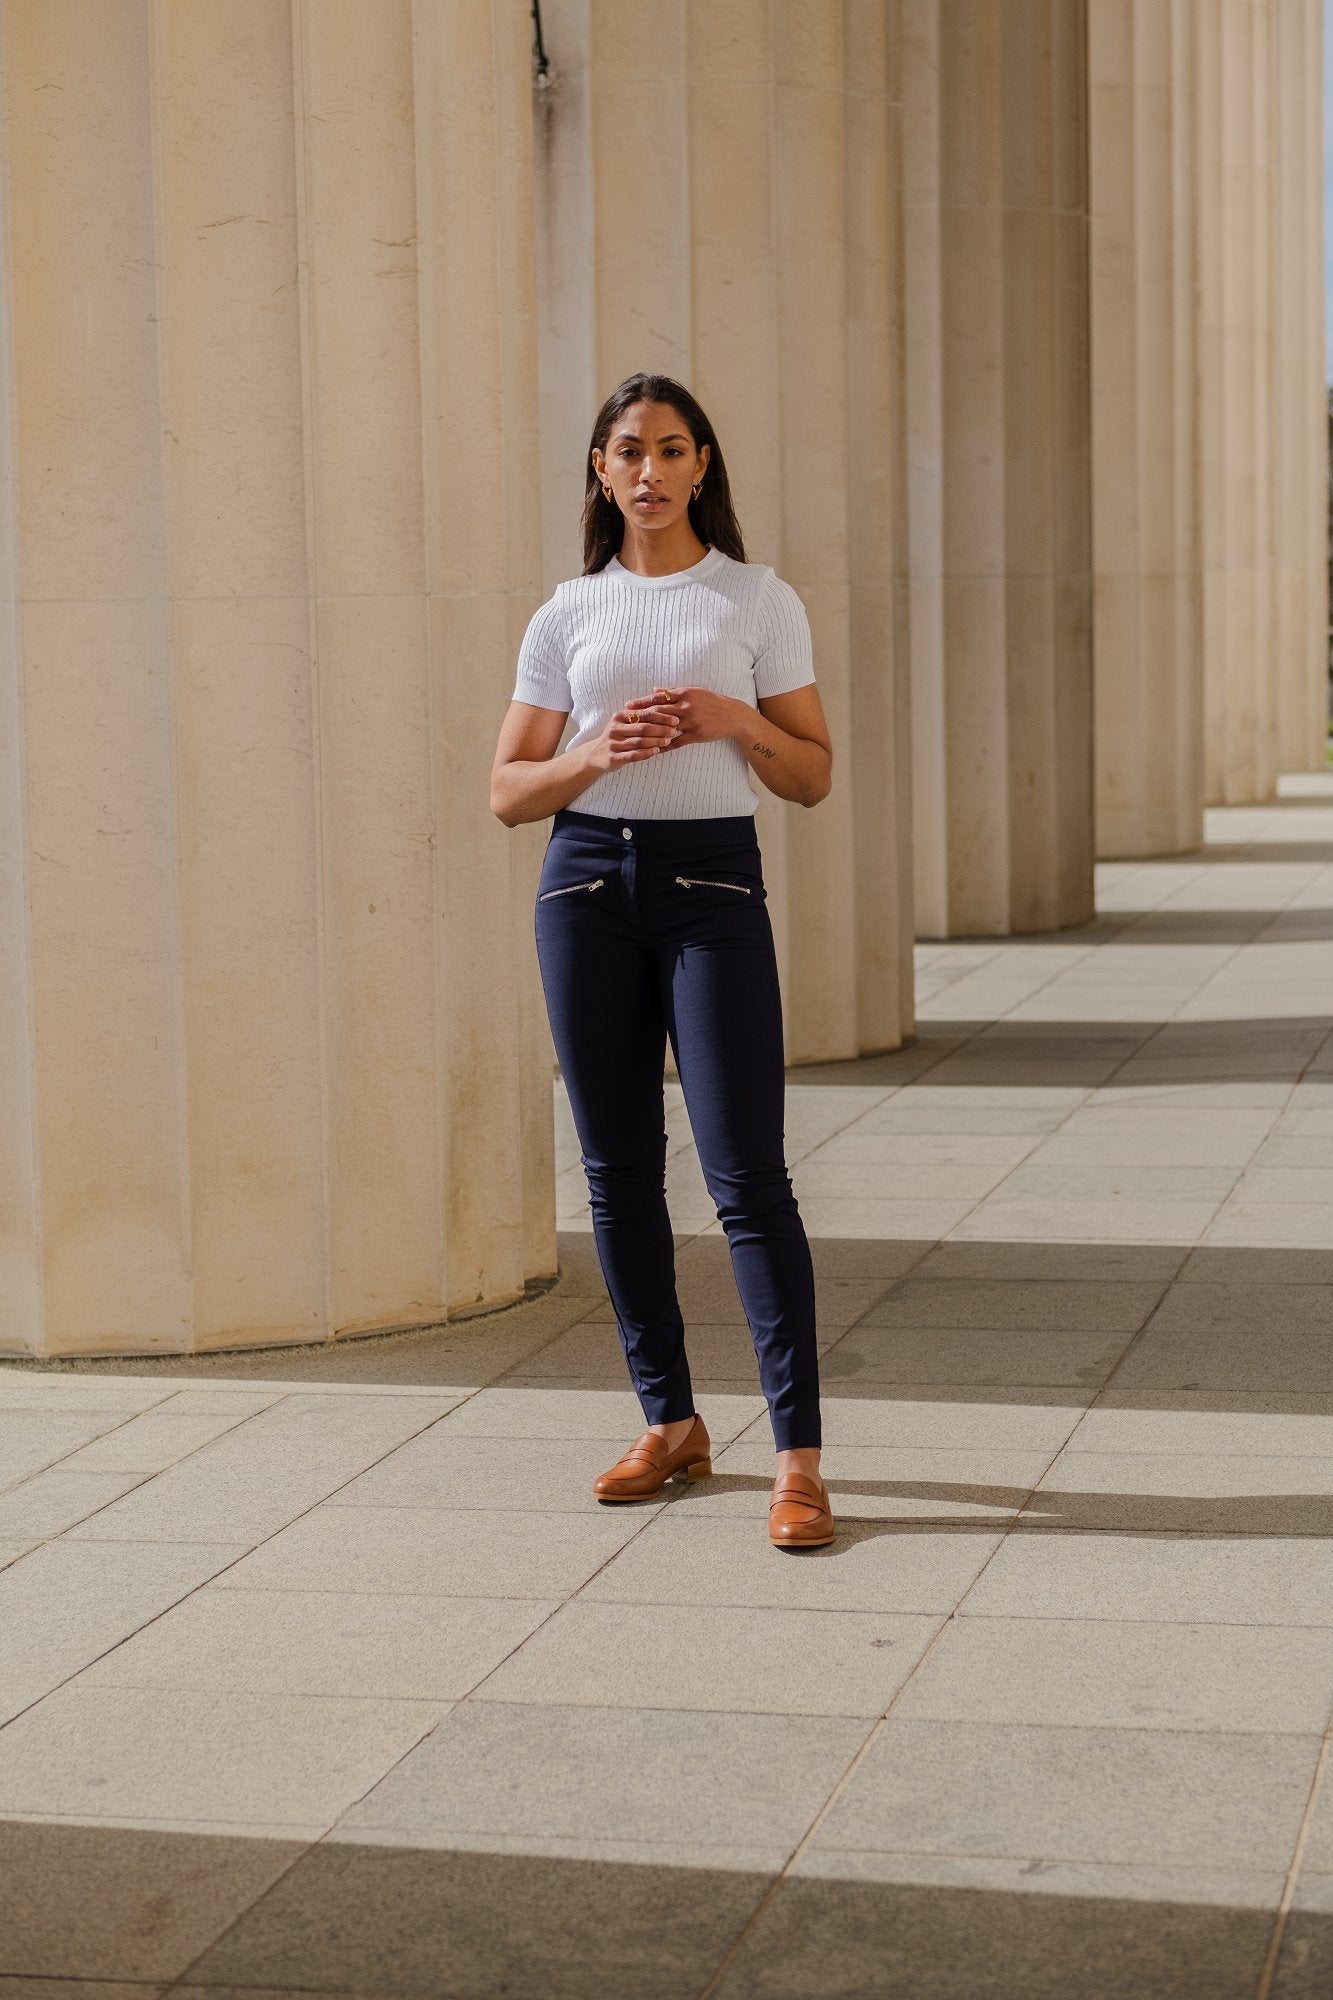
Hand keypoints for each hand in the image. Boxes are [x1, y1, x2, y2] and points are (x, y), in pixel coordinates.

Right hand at [587, 698, 680, 771]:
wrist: (596, 755)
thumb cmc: (617, 737)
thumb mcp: (624, 723)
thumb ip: (641, 717)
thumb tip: (665, 710)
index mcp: (619, 717)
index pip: (644, 714)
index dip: (661, 717)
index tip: (675, 719)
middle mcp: (615, 728)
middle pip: (643, 727)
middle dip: (661, 729)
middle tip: (675, 731)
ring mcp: (613, 743)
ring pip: (640, 741)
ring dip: (657, 741)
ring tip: (669, 741)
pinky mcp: (614, 757)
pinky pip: (633, 755)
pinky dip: (647, 753)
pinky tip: (657, 751)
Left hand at [625, 686, 743, 748]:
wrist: (732, 716)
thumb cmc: (711, 702)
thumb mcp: (694, 692)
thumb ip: (673, 691)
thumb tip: (654, 689)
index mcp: (684, 694)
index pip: (658, 697)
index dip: (641, 702)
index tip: (628, 705)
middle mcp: (685, 707)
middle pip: (658, 711)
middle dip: (640, 716)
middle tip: (626, 720)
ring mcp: (690, 722)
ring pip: (665, 727)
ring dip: (649, 732)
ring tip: (635, 737)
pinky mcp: (695, 735)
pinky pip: (676, 742)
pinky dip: (663, 746)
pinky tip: (653, 750)